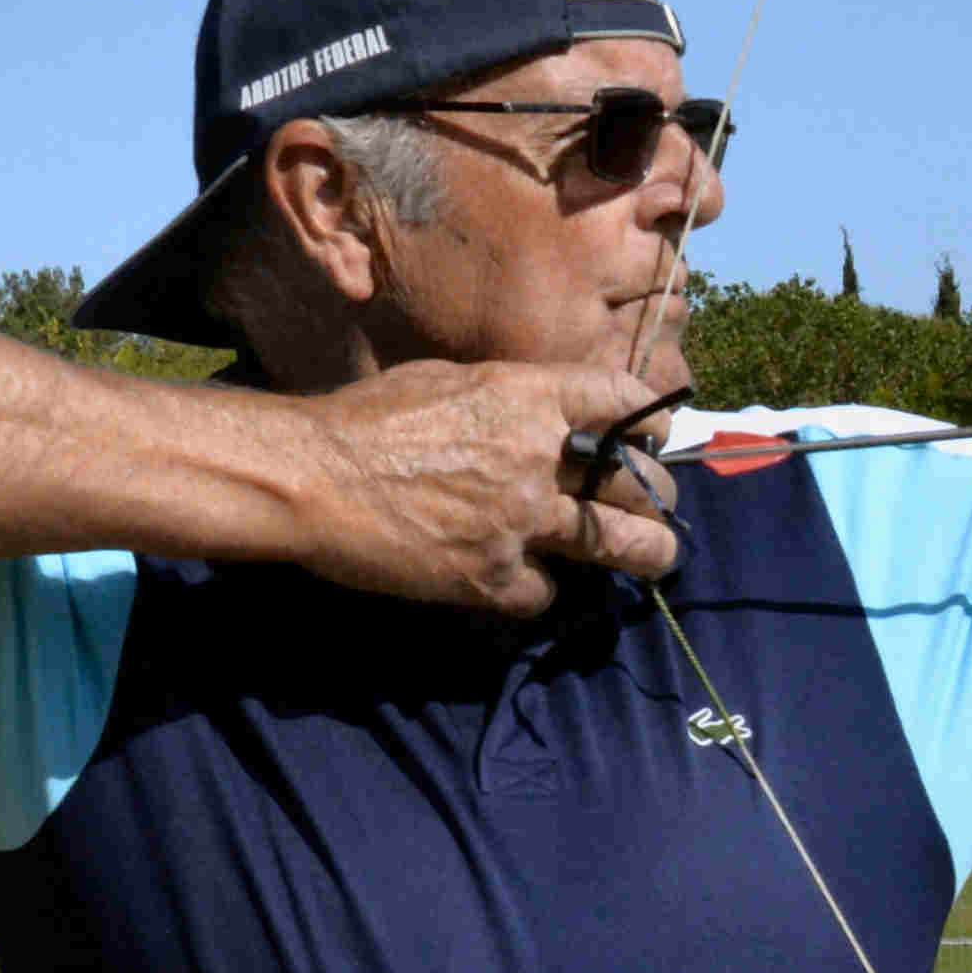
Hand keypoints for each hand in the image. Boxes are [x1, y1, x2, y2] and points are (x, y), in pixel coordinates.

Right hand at [290, 362, 684, 616]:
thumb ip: (503, 396)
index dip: (650, 420)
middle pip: (635, 482)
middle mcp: (538, 456)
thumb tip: (533, 409)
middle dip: (658, 496)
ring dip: (648, 553)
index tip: (657, 438)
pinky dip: (540, 590)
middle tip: (660, 507)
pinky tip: (527, 583)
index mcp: (527, 396)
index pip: (621, 399)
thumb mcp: (443, 380)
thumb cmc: (363, 418)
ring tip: (661, 558)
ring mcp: (521, 520)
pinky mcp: (493, 575)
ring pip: (617, 544)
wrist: (310, 476)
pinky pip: (545, 592)